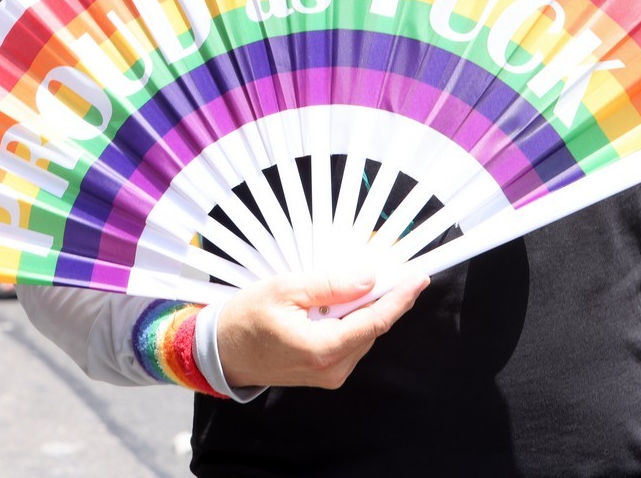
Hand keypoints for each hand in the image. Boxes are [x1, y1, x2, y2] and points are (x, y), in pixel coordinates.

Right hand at [214, 268, 426, 390]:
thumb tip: (369, 278)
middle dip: (386, 296)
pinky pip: (351, 340)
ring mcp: (329, 374)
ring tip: (362, 280)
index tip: (419, 277)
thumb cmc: (245, 320)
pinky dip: (354, 318)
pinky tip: (345, 300)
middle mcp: (331, 368)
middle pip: (373, 326)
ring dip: (368, 306)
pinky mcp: (325, 371)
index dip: (401, 297)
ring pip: (364, 333)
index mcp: (322, 350)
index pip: (376, 321)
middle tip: (394, 267)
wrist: (220, 352)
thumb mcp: (286, 290)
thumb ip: (331, 285)